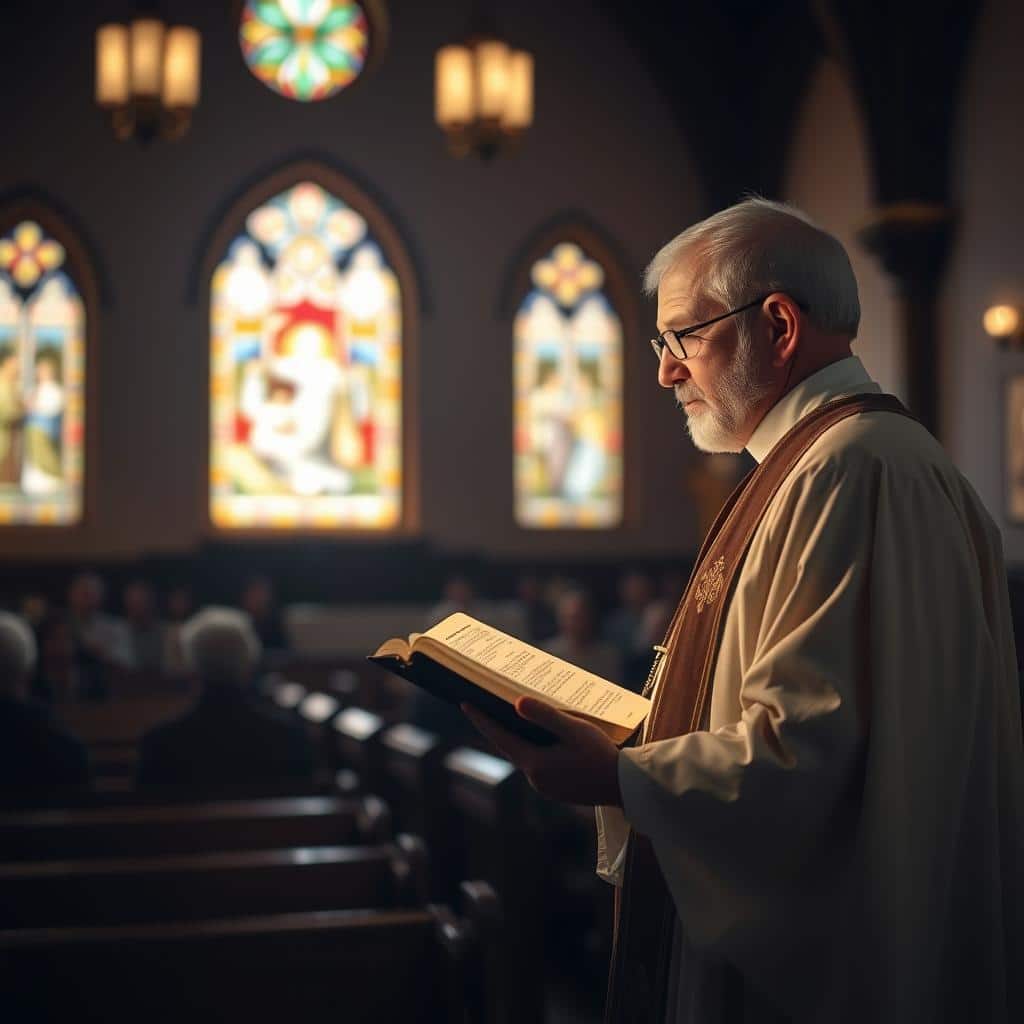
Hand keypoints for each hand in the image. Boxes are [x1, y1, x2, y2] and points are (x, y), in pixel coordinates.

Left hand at [461, 696, 622, 807]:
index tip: (465, 703)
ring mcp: (545, 786)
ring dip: (517, 738)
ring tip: (511, 716)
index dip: (481, 719)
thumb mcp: (574, 729)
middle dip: (496, 726)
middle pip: (509, 746)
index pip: (499, 737)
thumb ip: (545, 716)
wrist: (624, 787)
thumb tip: (517, 703)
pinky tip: (539, 737)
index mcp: (535, 764)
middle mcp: (535, 778)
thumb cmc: (600, 756)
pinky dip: (532, 749)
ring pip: (524, 756)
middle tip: (484, 705)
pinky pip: (537, 765)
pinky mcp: (556, 789)